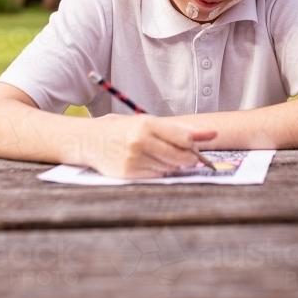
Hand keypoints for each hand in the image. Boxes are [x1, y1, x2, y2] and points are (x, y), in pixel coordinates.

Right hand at [86, 114, 216, 178]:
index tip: (201, 144)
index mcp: (146, 123)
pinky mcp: (129, 173)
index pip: (183, 137)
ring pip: (169, 167)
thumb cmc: (121, 129)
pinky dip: (159, 171)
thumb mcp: (145, 122)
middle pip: (180, 155)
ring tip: (161, 155)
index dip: (195, 143)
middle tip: (190, 156)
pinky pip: (157, 175)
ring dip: (173, 164)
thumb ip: (176, 128)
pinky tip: (151, 163)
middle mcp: (140, 140)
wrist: (88, 140)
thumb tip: (209, 134)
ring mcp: (134, 158)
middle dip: (190, 158)